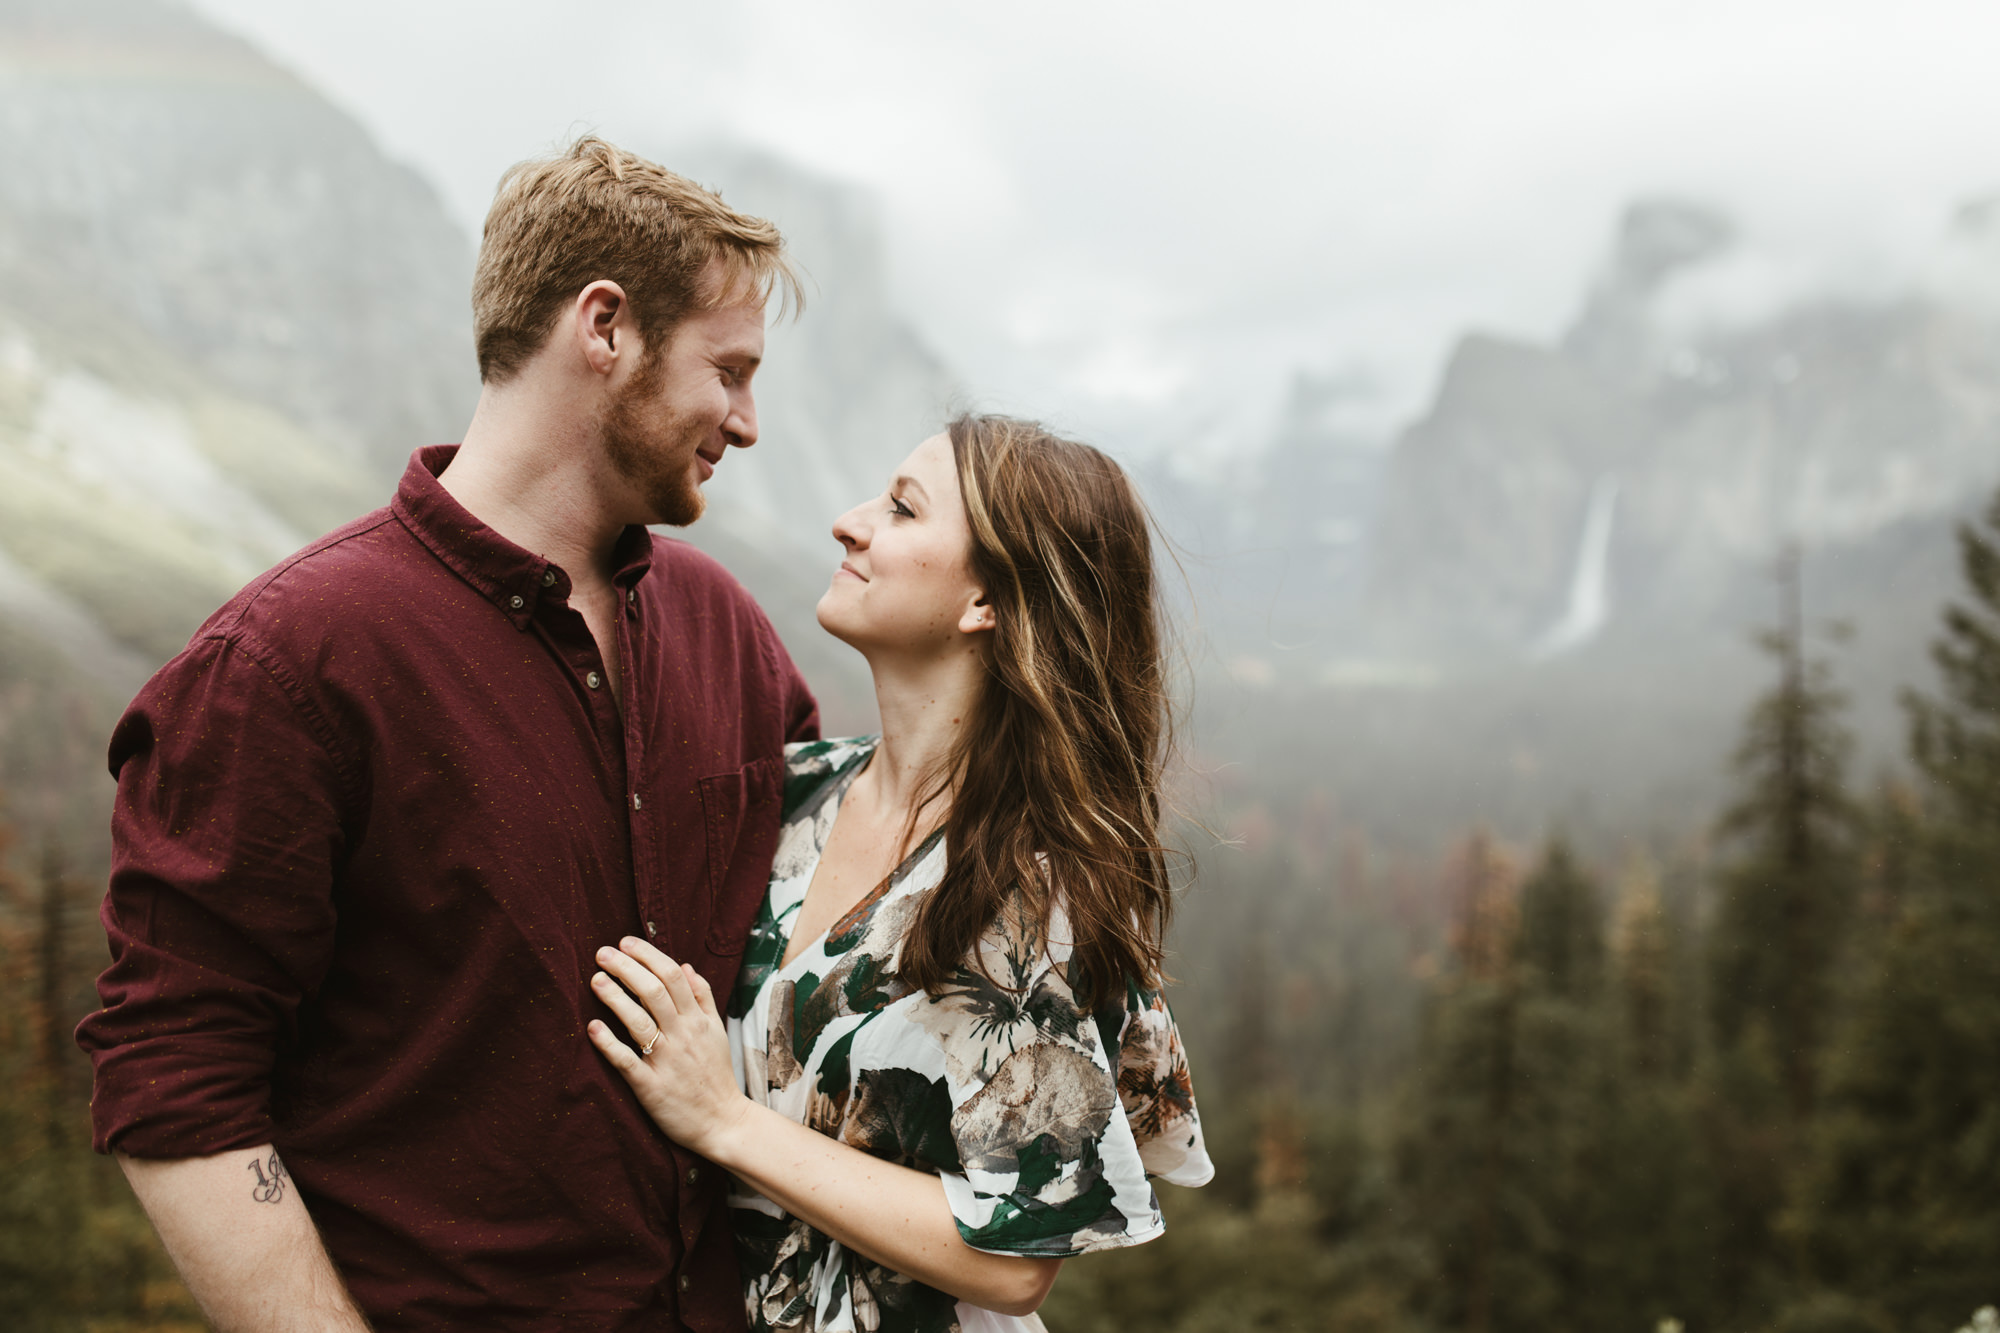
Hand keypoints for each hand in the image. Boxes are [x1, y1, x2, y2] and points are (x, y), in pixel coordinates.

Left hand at [587, 937, 748, 1158]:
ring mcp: (666, 1061)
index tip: (625, 942)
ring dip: (615, 997)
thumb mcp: (717, 1031)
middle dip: (626, 968)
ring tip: (595, 980)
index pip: (673, 976)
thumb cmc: (716, 1075)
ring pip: (639, 1021)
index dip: (647, 955)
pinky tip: (593, 1027)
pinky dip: (609, 1043)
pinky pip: (627, 1061)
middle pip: (653, 992)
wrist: (723, 1122)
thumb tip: (686, 966)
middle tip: (602, 953)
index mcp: (698, 1020)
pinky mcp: (651, 1087)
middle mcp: (683, 1036)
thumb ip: (703, 998)